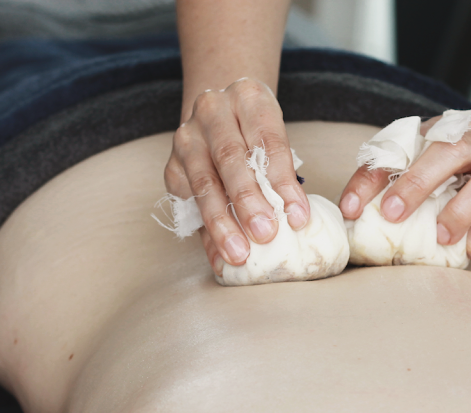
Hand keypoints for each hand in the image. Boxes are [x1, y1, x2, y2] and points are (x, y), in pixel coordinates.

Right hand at [165, 78, 309, 275]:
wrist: (219, 114)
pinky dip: (206, 234)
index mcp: (247, 97)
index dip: (283, 182)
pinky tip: (219, 257)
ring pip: (204, 183)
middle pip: (231, 159)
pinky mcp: (172, 165)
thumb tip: (296, 222)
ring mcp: (187, 137)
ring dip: (222, 223)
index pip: (268, 141)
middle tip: (266, 235)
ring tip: (239, 253)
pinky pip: (189, 204)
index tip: (297, 217)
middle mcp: (211, 110)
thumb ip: (280, 174)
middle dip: (249, 202)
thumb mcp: (275, 137)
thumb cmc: (256, 132)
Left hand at [338, 117, 470, 258]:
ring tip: (438, 237)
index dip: (375, 174)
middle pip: (448, 152)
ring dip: (458, 210)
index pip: (406, 146)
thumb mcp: (454, 168)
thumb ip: (416, 180)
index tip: (350, 206)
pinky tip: (470, 251)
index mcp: (453, 135)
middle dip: (415, 182)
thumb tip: (363, 216)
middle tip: (389, 213)